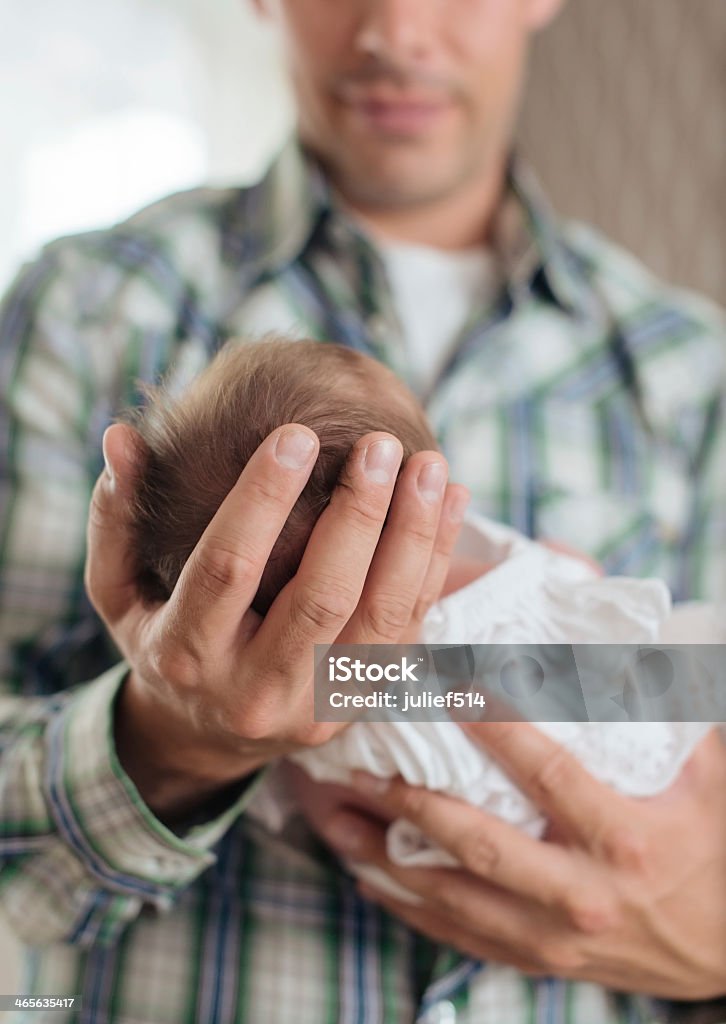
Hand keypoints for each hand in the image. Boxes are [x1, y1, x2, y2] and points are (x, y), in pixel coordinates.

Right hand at [86, 422, 467, 820]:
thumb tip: (121, 438)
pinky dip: (434, 564)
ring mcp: (316, 705)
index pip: (228, 569)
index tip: (297, 434)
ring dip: (413, 538)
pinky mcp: (360, 703)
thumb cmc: (161, 643)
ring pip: (382, 620)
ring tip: (430, 467)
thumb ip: (115, 520)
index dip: (262, 500)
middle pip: (321, 598)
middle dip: (358, 516)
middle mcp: (254, 690)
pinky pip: (410, 630)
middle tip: (382, 446)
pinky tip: (450, 503)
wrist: (205, 736)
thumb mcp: (118, 592)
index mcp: (186, 654)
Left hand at [319, 725, 725, 997]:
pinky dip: (411, 908)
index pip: (544, 772)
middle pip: (477, 842)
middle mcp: (582, 892)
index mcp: (622, 838)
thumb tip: (626, 644)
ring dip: (388, 859)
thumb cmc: (715, 844)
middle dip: (410, 801)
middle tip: (359, 765)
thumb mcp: (709, 771)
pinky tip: (371, 878)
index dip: (494, 727)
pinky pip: (462, 937)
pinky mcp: (543, 961)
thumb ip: (666, 709)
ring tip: (337, 822)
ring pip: (453, 897)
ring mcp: (556, 937)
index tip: (449, 686)